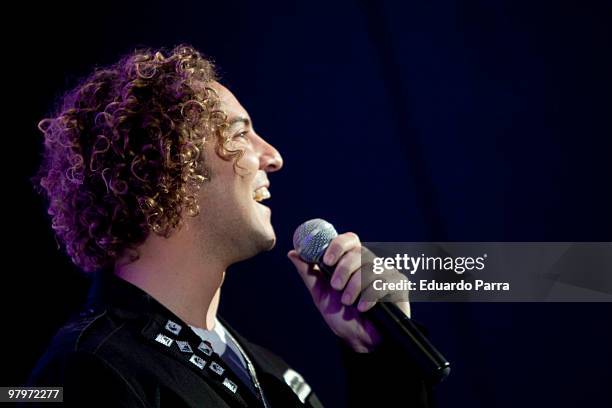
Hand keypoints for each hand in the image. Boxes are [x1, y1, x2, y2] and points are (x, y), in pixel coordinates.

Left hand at [288, 232, 409, 352]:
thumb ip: (309, 273)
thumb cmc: (342, 316)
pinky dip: (371, 295)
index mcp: (351, 261)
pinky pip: (385, 282)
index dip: (338, 246)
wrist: (360, 341)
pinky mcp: (399, 285)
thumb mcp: (320, 295)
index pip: (349, 240)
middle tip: (336, 287)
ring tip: (348, 302)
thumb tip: (293, 253)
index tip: (327, 260)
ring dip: (355, 287)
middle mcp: (370, 262)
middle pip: (359, 252)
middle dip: (344, 270)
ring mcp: (385, 272)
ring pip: (371, 268)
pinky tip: (364, 307)